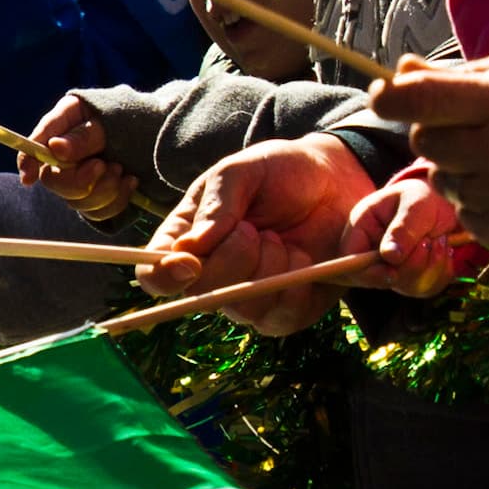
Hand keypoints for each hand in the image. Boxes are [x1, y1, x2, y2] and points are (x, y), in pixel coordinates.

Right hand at [19, 92, 136, 219]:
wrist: (165, 136)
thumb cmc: (137, 118)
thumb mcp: (111, 120)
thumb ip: (83, 136)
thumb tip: (54, 148)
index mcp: (64, 123)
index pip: (35, 145)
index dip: (28, 162)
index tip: (29, 179)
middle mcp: (66, 153)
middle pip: (54, 180)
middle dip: (80, 180)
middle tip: (103, 165)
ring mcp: (81, 177)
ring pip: (76, 201)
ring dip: (103, 189)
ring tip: (121, 170)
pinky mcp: (98, 197)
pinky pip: (98, 212)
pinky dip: (116, 200)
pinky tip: (130, 183)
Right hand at [138, 134, 374, 332]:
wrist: (335, 182)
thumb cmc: (280, 173)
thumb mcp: (243, 172)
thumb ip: (217, 203)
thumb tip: (190, 247)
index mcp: (186, 240)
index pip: (154, 274)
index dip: (163, 276)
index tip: (190, 263)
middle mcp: (211, 276)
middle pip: (200, 296)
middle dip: (232, 260)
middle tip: (256, 229)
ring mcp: (247, 299)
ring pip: (243, 308)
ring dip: (268, 269)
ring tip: (281, 238)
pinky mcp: (286, 312)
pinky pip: (282, 317)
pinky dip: (297, 284)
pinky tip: (304, 258)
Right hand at [342, 173, 468, 297]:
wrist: (444, 204)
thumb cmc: (424, 197)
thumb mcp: (416, 205)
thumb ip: (402, 228)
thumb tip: (389, 256)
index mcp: (362, 226)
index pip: (350, 259)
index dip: (368, 273)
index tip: (393, 273)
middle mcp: (371, 250)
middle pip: (379, 278)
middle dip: (411, 265)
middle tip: (430, 241)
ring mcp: (390, 267)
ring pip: (405, 285)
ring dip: (429, 266)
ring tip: (438, 240)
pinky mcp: (410, 277)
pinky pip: (424, 288)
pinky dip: (439, 272)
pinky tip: (442, 250)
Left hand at [366, 50, 488, 252]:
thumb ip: (460, 73)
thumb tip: (400, 74)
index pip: (418, 101)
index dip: (390, 97)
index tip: (385, 95)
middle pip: (423, 142)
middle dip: (437, 129)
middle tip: (476, 124)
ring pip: (442, 181)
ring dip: (460, 167)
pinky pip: (466, 214)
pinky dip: (479, 200)